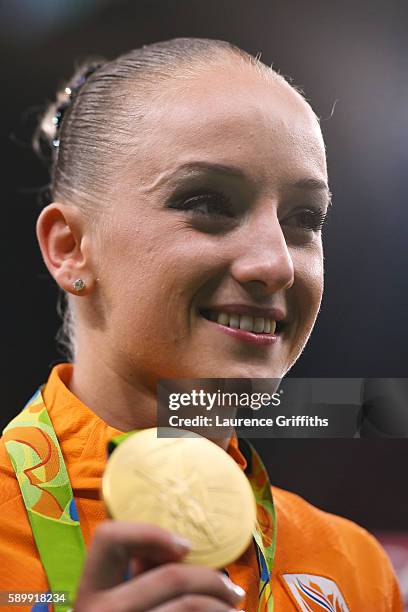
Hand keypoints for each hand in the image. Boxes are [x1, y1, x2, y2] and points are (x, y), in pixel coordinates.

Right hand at [73, 521, 244, 611]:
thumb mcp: (123, 601)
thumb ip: (140, 574)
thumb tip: (179, 549)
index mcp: (90, 593)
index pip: (109, 539)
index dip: (150, 533)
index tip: (185, 547)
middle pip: (171, 576)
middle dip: (211, 579)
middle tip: (233, 591)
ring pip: (190, 606)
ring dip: (221, 606)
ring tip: (233, 608)